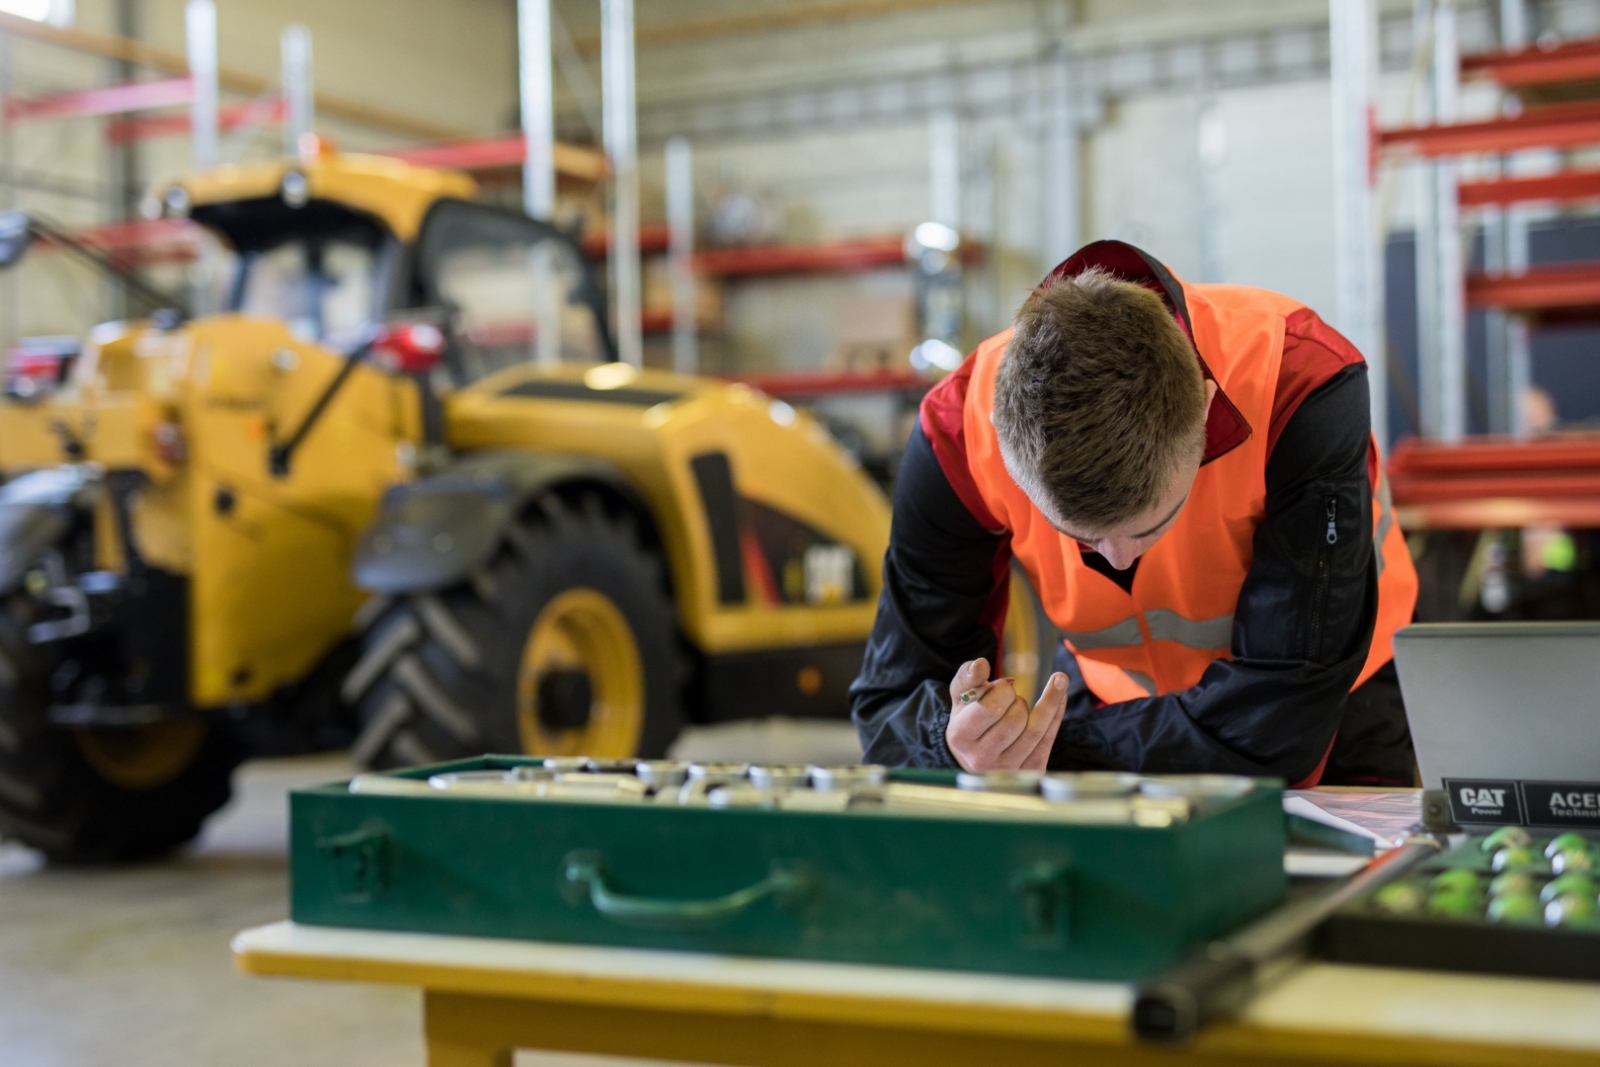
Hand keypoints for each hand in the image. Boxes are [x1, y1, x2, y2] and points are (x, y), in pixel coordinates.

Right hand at [944, 657, 1068, 772]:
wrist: (976, 754)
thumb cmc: (969, 718)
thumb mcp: (961, 696)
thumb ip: (968, 677)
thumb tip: (981, 664)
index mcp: (960, 737)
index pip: (990, 708)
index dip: (1001, 691)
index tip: (1001, 686)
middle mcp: (981, 759)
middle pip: (1015, 718)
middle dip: (1018, 700)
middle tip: (1010, 699)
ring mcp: (1008, 769)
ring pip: (1036, 729)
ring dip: (1039, 704)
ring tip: (1025, 700)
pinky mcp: (1030, 771)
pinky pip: (1049, 737)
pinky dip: (1056, 710)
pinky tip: (1060, 694)